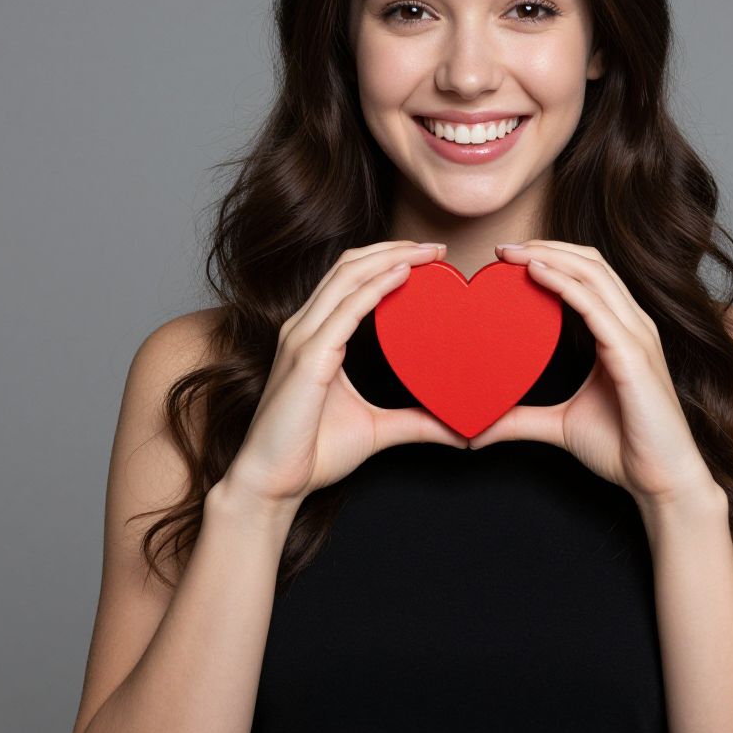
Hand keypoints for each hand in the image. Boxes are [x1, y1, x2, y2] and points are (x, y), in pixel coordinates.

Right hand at [223, 241, 468, 506]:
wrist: (271, 485)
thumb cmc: (311, 453)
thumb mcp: (377, 429)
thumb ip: (416, 421)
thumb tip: (461, 431)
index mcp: (314, 335)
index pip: (350, 277)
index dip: (386, 258)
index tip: (429, 257)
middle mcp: (304, 328)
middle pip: (349, 265)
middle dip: (393, 249)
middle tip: (437, 247)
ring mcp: (302, 340)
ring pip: (347, 277)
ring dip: (390, 258)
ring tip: (427, 253)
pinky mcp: (307, 358)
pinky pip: (345, 311)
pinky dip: (375, 287)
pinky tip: (403, 276)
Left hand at [468, 240, 718, 509]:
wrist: (662, 481)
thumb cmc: (623, 448)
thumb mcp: (560, 425)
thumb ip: (520, 419)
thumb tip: (475, 433)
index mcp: (621, 331)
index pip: (589, 274)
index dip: (552, 257)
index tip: (508, 257)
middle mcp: (633, 325)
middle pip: (591, 262)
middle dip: (547, 247)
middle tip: (503, 247)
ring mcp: (637, 337)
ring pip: (594, 275)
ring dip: (551, 256)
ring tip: (513, 253)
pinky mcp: (633, 356)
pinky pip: (596, 307)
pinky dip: (564, 284)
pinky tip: (535, 274)